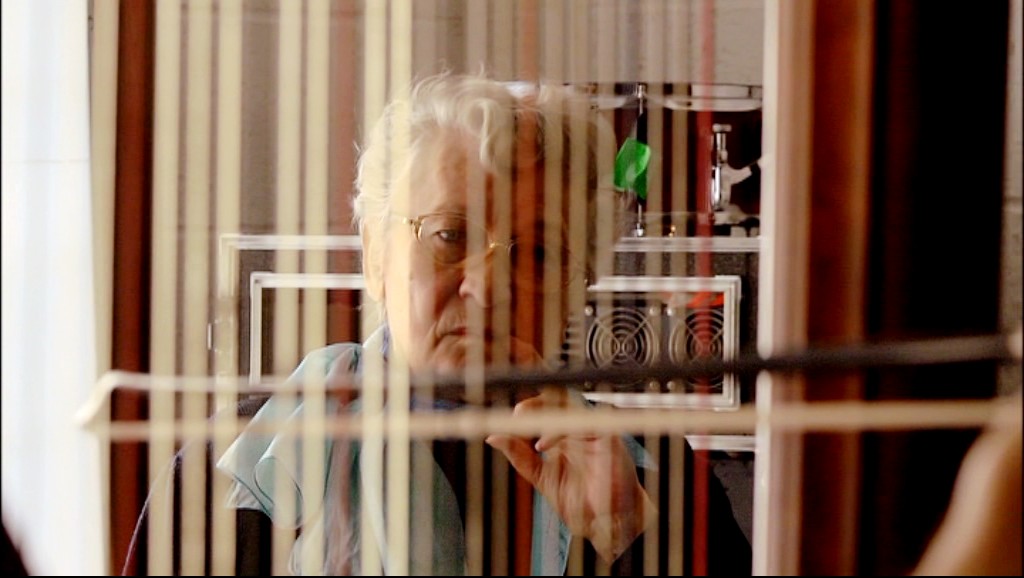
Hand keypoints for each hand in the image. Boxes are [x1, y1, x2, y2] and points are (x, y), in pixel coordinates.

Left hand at [485, 388, 657, 561]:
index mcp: (562, 436)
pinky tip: (542, 445)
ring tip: (522, 429)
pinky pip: (584, 423)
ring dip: (542, 414)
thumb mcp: (542, 478)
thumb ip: (519, 457)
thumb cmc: (583, 503)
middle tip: (513, 418)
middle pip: (556, 399)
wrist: (607, 524)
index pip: (543, 409)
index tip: (503, 423)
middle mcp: (578, 430)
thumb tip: (493, 437)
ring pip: (569, 406)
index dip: (524, 410)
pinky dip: (559, 431)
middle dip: (532, 405)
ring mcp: (593, 432)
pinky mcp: (608, 438)